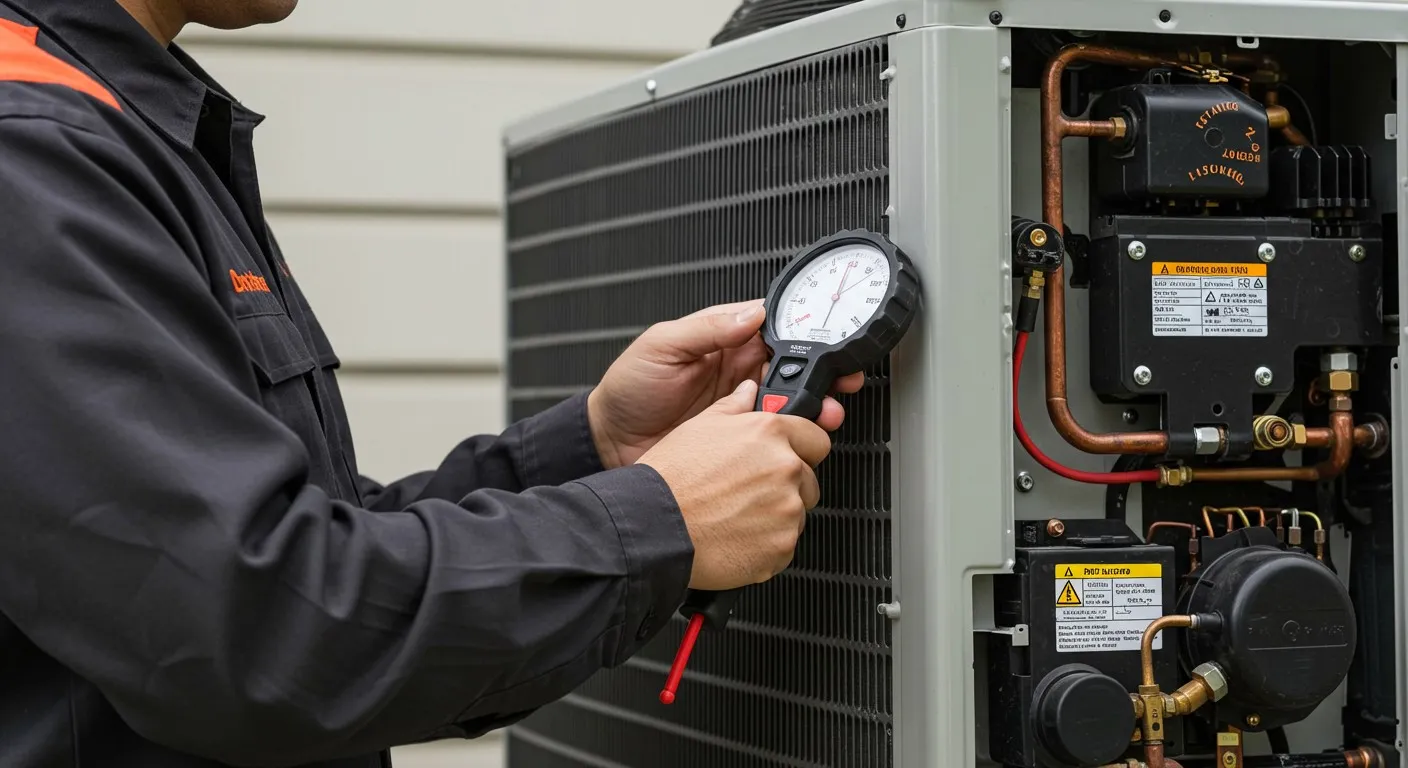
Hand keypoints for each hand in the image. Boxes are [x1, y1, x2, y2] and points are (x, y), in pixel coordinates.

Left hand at [587, 299, 863, 468]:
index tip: (825, 337)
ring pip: (790, 400)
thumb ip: (705, 328)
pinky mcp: (739, 439)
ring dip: (814, 403)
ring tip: (828, 409)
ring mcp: (741, 406)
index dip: (803, 331)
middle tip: (841, 377)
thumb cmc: (629, 390)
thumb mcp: (661, 346)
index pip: (772, 327)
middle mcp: (738, 371)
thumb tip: (748, 313)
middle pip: (793, 365)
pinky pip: (774, 434)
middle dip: (822, 370)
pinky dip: (793, 434)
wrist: (610, 443)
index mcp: (722, 339)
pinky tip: (803, 433)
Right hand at [637, 380, 830, 590]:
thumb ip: (734, 406)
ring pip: (797, 512)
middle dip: (786, 485)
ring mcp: (787, 509)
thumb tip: (749, 392)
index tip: (786, 456)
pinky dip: (767, 544)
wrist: (653, 527)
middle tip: (750, 492)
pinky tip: (736, 536)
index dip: (800, 448)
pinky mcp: (782, 545)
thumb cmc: (670, 479)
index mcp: (769, 433)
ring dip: (776, 515)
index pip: (816, 437)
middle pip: (808, 478)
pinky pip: (785, 544)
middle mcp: (784, 468)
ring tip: (736, 515)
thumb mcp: (698, 427)